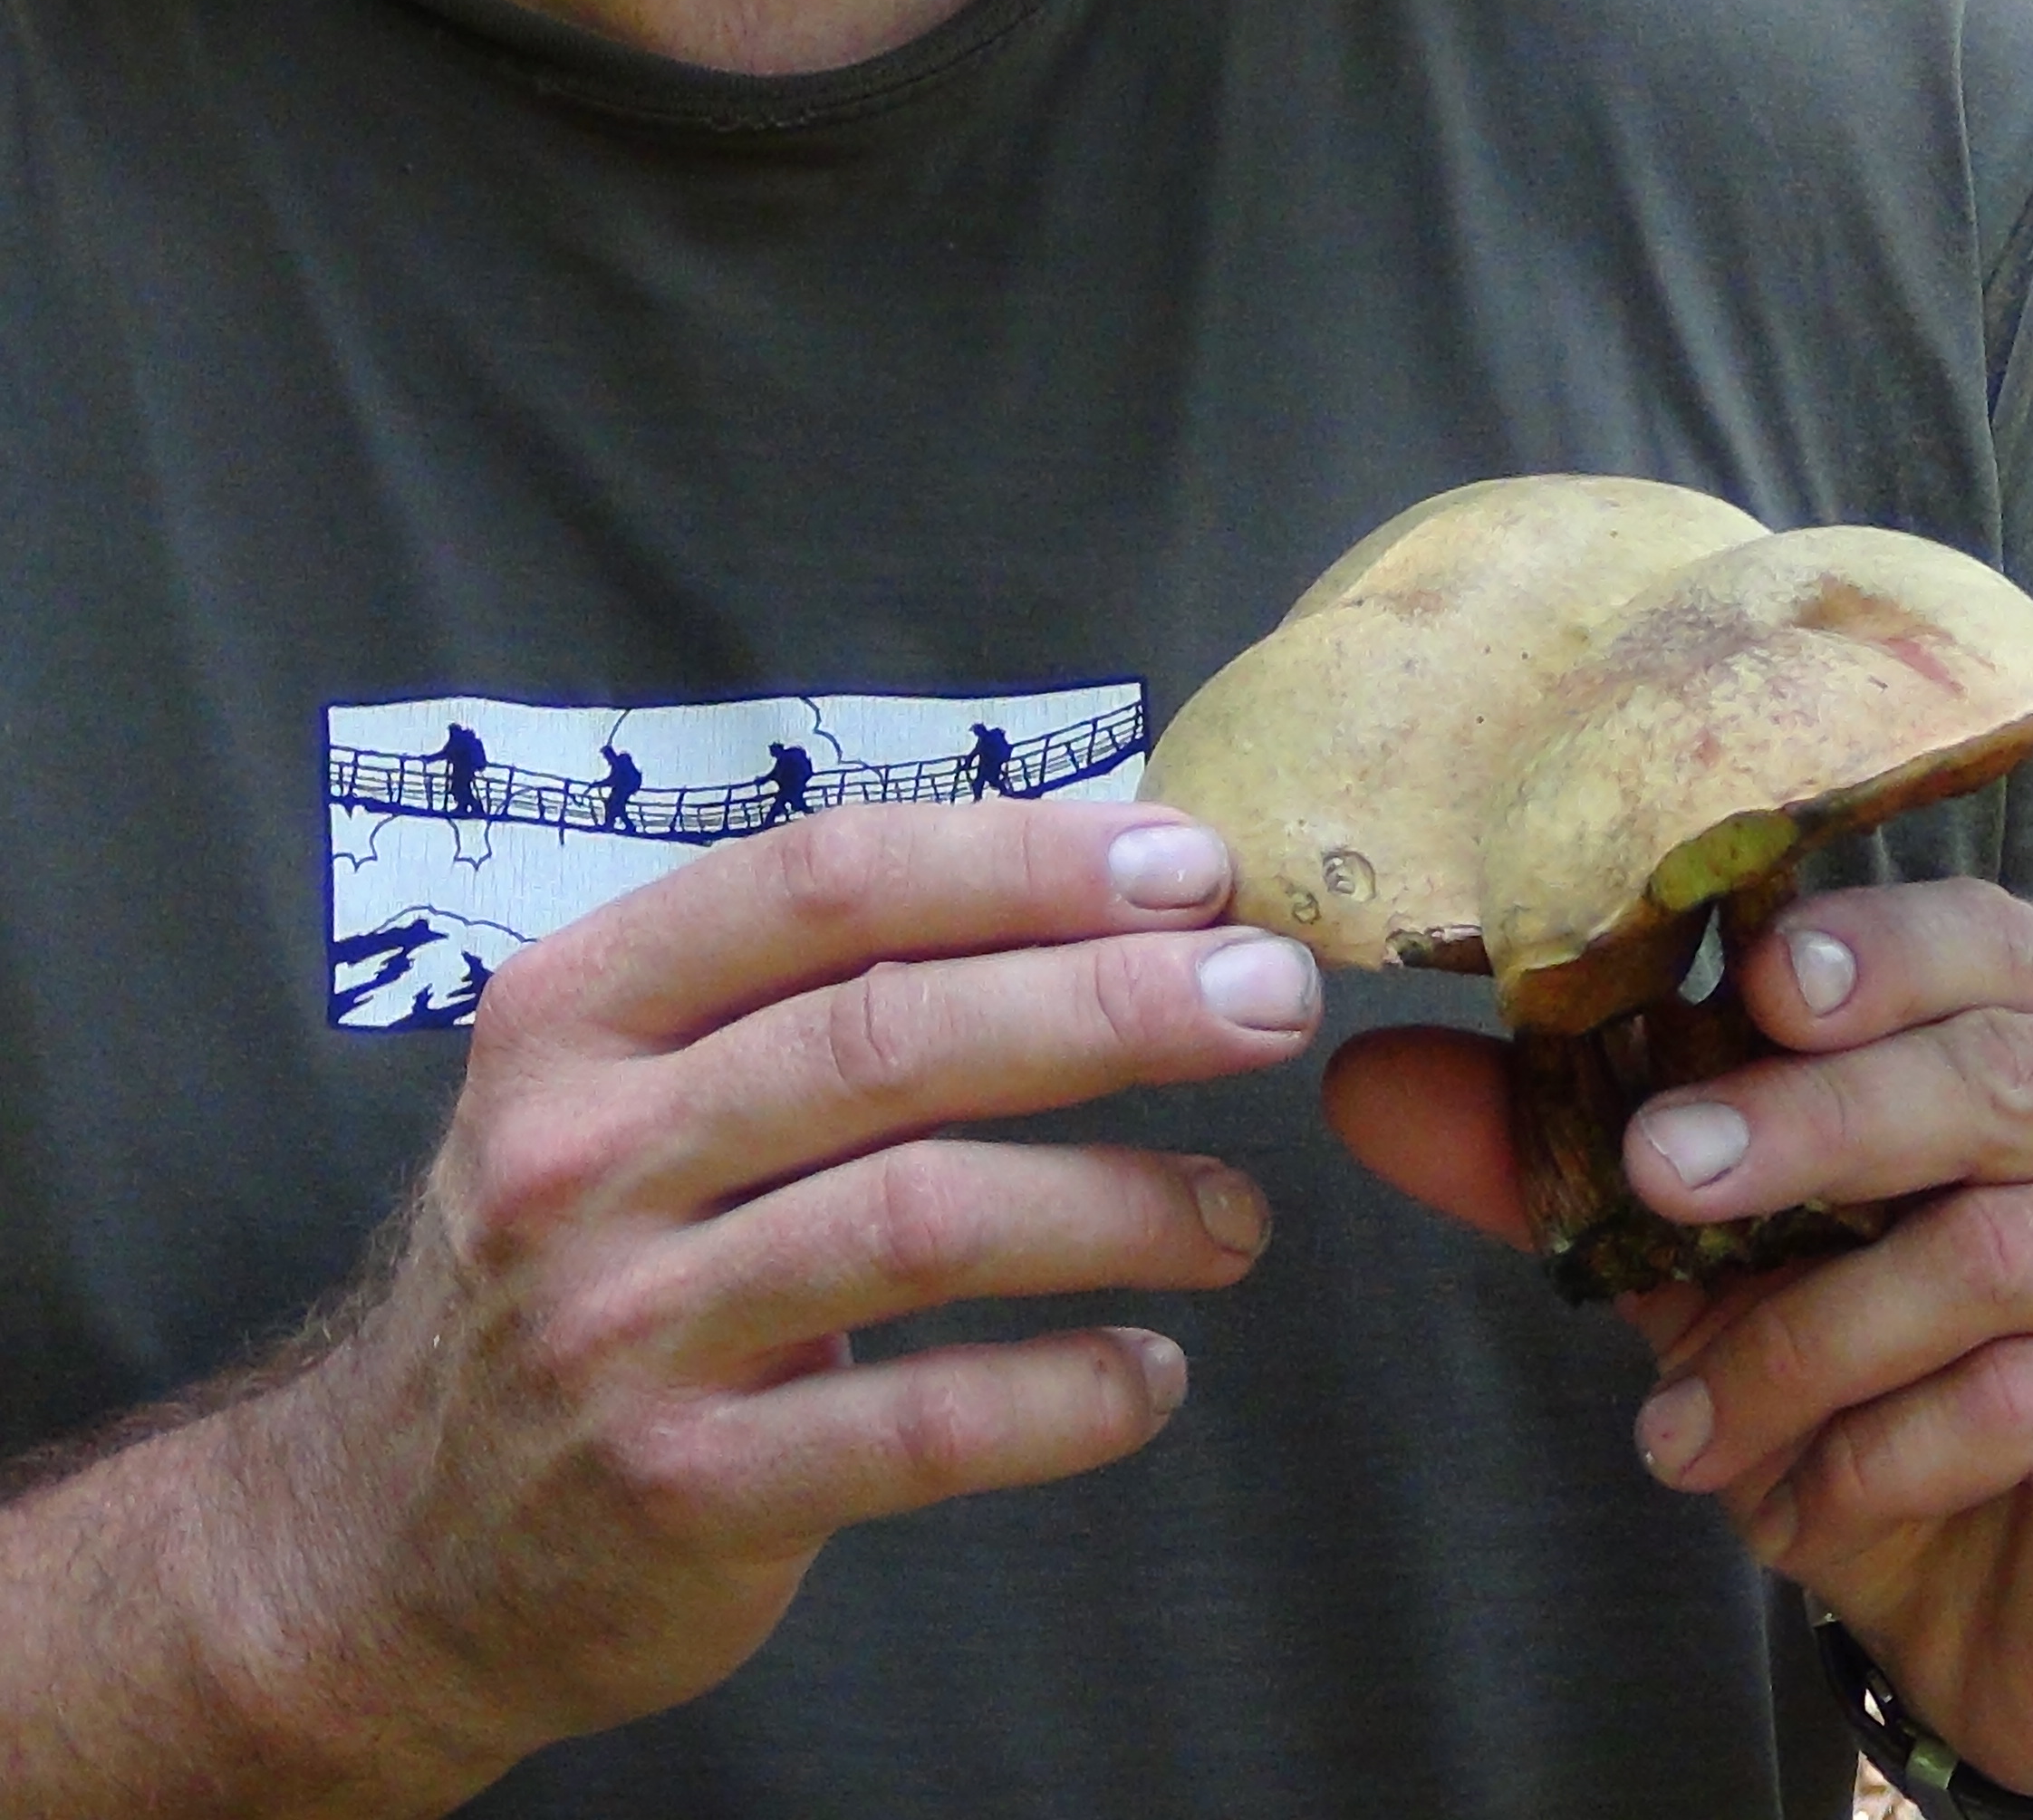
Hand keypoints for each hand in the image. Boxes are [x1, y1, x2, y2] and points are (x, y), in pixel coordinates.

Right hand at [219, 802, 1317, 1795]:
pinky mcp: (685, 1490)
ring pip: (925, 1223)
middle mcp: (584, 1156)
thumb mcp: (630, 1092)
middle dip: (1117, 1003)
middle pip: (895, 1038)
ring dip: (1122, 1203)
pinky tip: (1154, 1374)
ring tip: (1237, 1212)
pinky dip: (1070, 1395)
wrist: (392, 1542)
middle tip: (1271, 999)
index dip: (1024, 860)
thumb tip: (1099, 891)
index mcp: (578, 1014)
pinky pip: (925, 1427)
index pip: (825, 884)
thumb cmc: (587, 1265)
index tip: (1190, 866)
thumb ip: (812, 994)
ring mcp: (625, 1330)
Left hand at [1329, 880, 2032, 1799]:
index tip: (1740, 986)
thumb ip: (1577, 1168)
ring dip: (1811, 1342)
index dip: (1871, 950)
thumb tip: (1366, 1081)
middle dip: (1807, 1124)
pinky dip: (1891, 1447)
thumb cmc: (1899, 1400)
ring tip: (1692, 1435)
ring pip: (1997, 1250)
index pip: (1991, 938)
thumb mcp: (1722, 1272)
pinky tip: (1820, 1496)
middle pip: (1999, 1076)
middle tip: (1657, 1180)